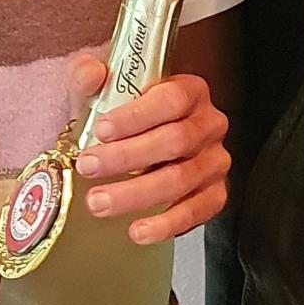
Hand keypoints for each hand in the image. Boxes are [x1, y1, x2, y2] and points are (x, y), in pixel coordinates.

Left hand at [71, 56, 229, 243]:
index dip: (137, 115)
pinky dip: (166, 224)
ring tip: (100, 202)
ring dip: (136, 194)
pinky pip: (196, 212)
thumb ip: (90, 74)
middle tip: (89, 166)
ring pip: (181, 179)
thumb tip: (91, 74)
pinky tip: (138, 230)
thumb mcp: (103, 88)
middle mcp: (208, 124)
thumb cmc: (125, 113)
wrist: (140, 143)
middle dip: (126, 157)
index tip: (102, 129)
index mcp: (189, 91)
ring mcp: (214, 161)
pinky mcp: (213, 194)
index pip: (171, 99)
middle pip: (175, 141)